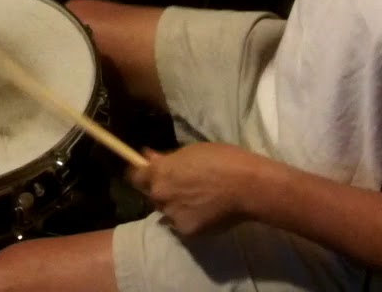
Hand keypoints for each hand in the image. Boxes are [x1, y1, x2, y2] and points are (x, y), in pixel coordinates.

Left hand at [126, 143, 260, 235]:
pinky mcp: (187, 231)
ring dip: (176, 205)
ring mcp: (172, 215)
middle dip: (162, 190)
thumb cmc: (222, 160)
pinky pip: (182, 224)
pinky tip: (206, 212)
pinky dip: (190, 219)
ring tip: (198, 200)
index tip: (147, 171)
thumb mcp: (192, 151)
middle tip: (182, 186)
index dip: (140, 173)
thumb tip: (148, 157)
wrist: (247, 186)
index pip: (134, 176)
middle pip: (151, 194)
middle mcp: (160, 195)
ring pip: (167, 211)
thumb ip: (168, 159)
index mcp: (159, 172)